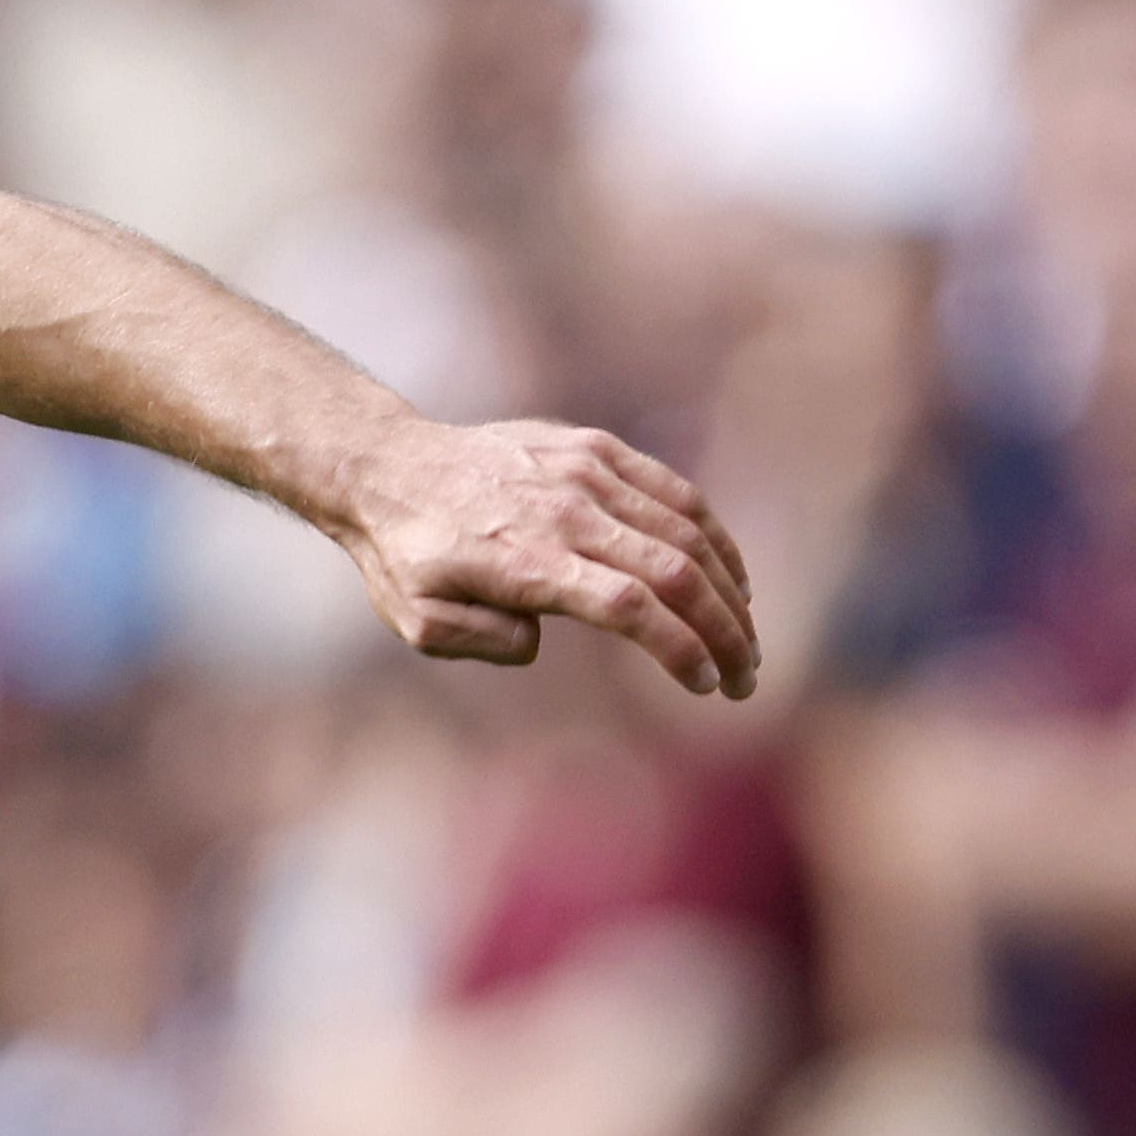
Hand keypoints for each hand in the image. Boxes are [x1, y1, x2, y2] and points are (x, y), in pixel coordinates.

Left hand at [330, 417, 764, 699]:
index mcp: (525, 560)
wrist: (389, 467)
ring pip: (686, 528)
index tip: (705, 685)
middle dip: (725, 630)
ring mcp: (585, 472)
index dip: (680, 647)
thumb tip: (540, 639)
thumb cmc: (405, 556)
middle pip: (674, 570)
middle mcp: (565, 511)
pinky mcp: (594, 449)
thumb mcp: (419, 621)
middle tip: (746, 677)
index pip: (628, 605)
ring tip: (746, 636)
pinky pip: (672, 491)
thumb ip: (481, 641)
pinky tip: (729, 575)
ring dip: (730, 588)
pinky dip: (712, 535)